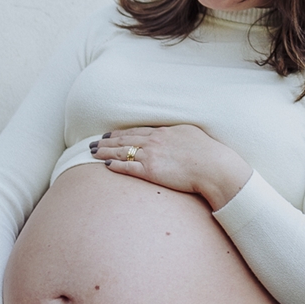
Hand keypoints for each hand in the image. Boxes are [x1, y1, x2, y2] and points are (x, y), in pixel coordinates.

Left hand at [91, 125, 252, 209]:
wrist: (213, 166)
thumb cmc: (208, 151)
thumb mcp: (191, 134)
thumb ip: (177, 134)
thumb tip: (173, 134)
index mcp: (163, 132)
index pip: (135, 131)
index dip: (119, 133)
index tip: (108, 134)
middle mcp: (154, 141)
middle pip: (124, 140)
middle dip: (106, 141)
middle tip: (92, 142)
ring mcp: (151, 156)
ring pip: (122, 152)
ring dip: (105, 152)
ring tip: (92, 152)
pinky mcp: (151, 171)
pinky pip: (128, 168)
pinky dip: (116, 166)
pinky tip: (105, 165)